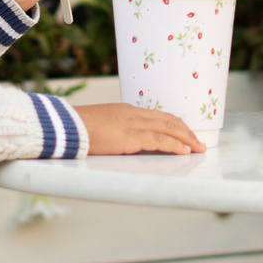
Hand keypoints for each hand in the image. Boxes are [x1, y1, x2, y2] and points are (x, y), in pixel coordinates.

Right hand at [79, 103, 204, 154]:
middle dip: (186, 131)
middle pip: (168, 120)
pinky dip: (175, 145)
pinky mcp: (130, 137)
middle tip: (198, 142)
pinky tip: (184, 151)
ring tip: (198, 148)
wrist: (63, 126)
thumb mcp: (100, 127)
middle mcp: (132, 114)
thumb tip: (121, 142)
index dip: (174, 124)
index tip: (185, 133)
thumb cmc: (75, 129)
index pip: (157, 116)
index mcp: (125, 111)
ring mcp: (132, 124)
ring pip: (168, 129)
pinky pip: (159, 140)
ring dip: (186, 139)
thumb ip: (114, 132)